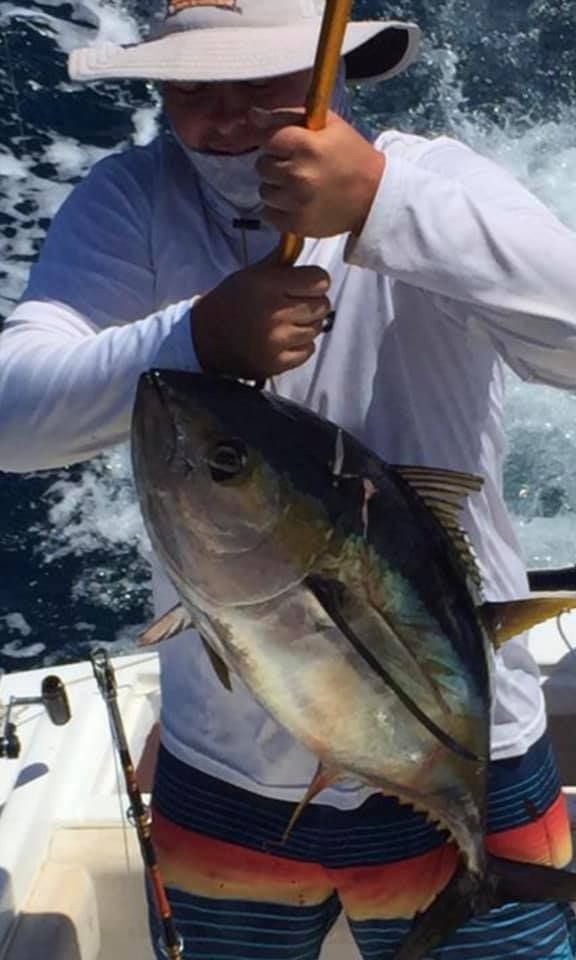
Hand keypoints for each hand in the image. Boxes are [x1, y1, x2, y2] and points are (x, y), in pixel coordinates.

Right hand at [191, 255, 330, 379]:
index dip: (316, 281)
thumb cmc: (230, 302)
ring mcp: (276, 341)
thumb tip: (300, 236)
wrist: (203, 338)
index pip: (319, 280)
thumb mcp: (250, 275)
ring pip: (316, 329)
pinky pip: (308, 350)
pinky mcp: (276, 363)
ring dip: (307, 325)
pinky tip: (285, 340)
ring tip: (288, 323)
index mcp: (267, 286)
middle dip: (313, 303)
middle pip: (322, 305)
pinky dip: (301, 346)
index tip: (306, 285)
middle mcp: (274, 313)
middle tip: (297, 305)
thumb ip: (280, 259)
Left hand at [251, 108, 385, 237]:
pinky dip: (278, 210)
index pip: (269, 141)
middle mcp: (298, 174)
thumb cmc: (351, 155)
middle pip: (262, 166)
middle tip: (298, 168)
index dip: (280, 144)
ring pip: (264, 191)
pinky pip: (268, 214)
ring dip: (277, 188)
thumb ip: (287, 116)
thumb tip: (252, 115)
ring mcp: (296, 202)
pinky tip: (295, 204)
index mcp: (306, 145)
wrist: (374, 196)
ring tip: (298, 188)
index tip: (295, 149)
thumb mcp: (327, 125)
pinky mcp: (296, 224)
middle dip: (277, 165)